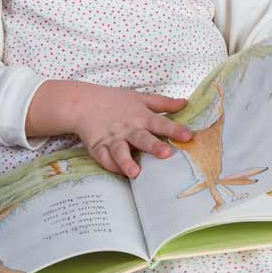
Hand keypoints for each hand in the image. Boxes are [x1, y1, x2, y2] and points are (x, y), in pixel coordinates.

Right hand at [31, 82, 193, 178]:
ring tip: (135, 173)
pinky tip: (119, 173)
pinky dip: (111, 166)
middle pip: (142, 138)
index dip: (175, 130)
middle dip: (154, 146)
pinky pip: (104, 158)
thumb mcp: (140, 98)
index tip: (189, 136)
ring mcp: (112, 138)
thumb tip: (186, 103)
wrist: (83, 102)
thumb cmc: (115, 101)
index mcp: (141, 117)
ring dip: (127, 161)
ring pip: (120, 151)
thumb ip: (164, 103)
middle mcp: (128, 128)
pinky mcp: (98, 147)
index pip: (161, 123)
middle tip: (167, 154)